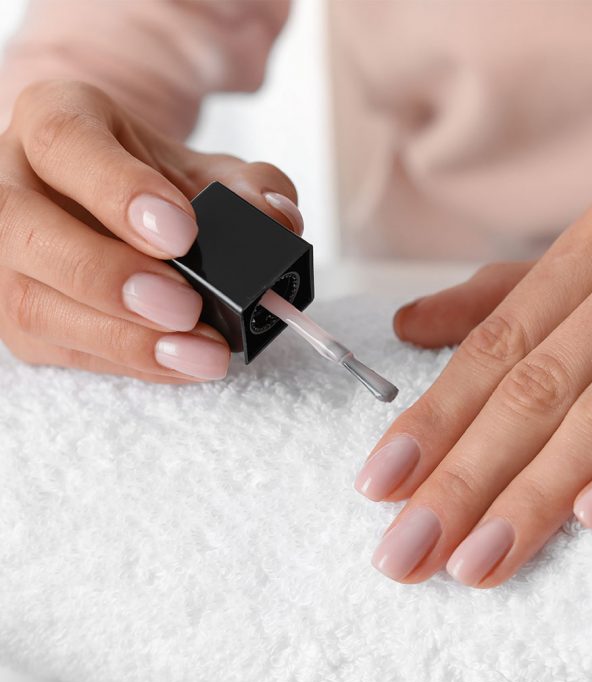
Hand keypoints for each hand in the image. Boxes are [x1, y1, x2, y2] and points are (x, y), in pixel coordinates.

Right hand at [0, 80, 302, 381]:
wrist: (127, 210)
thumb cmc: (164, 188)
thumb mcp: (212, 171)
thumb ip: (250, 187)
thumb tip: (279, 219)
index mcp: (56, 123)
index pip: (65, 143)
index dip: (119, 190)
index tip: (183, 233)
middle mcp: (13, 185)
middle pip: (26, 230)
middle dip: (110, 277)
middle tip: (186, 306)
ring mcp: (7, 258)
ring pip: (31, 303)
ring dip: (122, 339)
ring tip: (200, 353)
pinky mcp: (20, 317)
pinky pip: (63, 350)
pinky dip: (130, 364)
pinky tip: (182, 365)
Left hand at [356, 195, 591, 586]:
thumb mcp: (591, 269)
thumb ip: (500, 302)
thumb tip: (408, 326)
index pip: (493, 347)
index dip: (433, 419)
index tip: (380, 484)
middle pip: (536, 389)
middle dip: (464, 478)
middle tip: (408, 548)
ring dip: (536, 495)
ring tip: (476, 560)